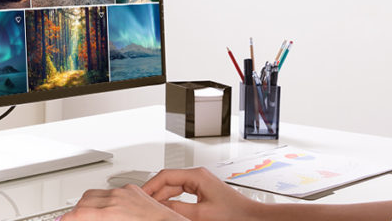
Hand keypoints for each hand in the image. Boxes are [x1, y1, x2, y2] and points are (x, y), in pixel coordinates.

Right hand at [60, 184, 187, 220]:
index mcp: (110, 212)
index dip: (66, 219)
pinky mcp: (134, 190)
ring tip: (87, 215)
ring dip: (88, 204)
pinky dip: (103, 200)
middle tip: (72, 220)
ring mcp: (126, 192)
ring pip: (96, 193)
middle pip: (84, 201)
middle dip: (76, 212)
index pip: (78, 214)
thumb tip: (85, 220)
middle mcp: (117, 199)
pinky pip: (111, 191)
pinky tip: (106, 209)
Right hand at [142, 167, 263, 220]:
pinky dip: (172, 201)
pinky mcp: (203, 192)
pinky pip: (182, 194)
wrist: (252, 218)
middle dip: (154, 192)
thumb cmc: (235, 214)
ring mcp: (201, 184)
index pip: (165, 176)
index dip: (150, 186)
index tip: (139, 195)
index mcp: (197, 176)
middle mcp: (198, 177)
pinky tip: (167, 209)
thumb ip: (177, 209)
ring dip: (162, 197)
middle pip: (168, 181)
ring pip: (174, 188)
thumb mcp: (200, 214)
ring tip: (152, 207)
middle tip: (142, 203)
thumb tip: (159, 207)